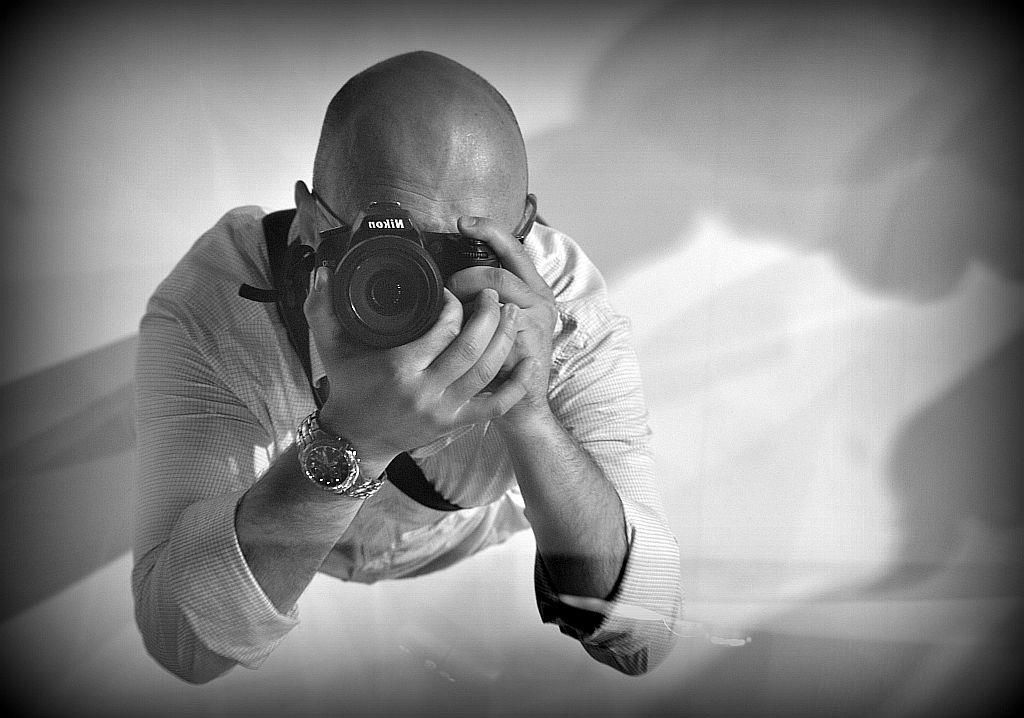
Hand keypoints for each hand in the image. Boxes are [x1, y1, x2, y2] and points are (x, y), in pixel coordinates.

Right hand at [303, 265, 532, 464]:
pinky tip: (528, 362)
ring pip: (487, 371)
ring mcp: (444, 409)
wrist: (355, 439)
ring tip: (510, 313)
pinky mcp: (456, 423)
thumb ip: (322, 306)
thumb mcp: (330, 346)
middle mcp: (425, 389)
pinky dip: (515, 385)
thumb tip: (322, 269)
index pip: (441, 329)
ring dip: (504, 339)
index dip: (454, 304)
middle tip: (492, 293)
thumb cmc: (347, 387)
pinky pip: (495, 405)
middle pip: (471, 347)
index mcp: (399, 367)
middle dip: (488, 315)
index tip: (452, 291)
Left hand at [448, 216, 557, 421]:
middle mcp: (540, 300)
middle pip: (497, 273)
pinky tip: (460, 334)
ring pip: (495, 295)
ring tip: (452, 313)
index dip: (489, 230)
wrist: (523, 402)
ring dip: (466, 301)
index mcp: (534, 288)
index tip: (463, 223)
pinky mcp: (529, 343)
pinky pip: (493, 326)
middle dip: (465, 278)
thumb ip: (484, 297)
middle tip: (447, 293)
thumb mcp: (498, 320)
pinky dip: (472, 327)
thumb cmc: (504, 360)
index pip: (513, 248)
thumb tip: (450, 279)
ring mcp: (537, 321)